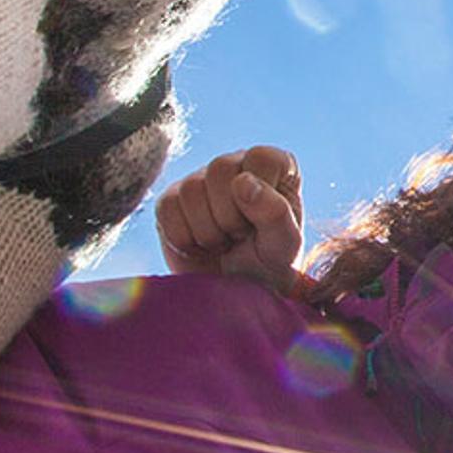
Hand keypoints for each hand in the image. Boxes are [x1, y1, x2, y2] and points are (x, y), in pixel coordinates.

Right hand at [156, 147, 306, 295]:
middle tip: (240, 238)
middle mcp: (235, 164)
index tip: (261, 223)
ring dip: (209, 231)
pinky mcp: (170, 200)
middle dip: (231, 217)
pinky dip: (185, 239)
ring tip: (223, 243)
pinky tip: (201, 246)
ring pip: (192, 189)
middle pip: (220, 168)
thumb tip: (243, 182)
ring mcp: (199, 179)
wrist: (234, 294)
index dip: (258, 197)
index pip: (260, 158)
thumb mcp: (284, 246)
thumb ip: (276, 213)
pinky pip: (168, 209)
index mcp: (271, 165)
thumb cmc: (269, 265)